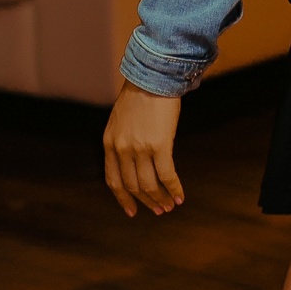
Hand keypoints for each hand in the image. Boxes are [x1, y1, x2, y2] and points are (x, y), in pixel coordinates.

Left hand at [103, 81, 183, 217]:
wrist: (154, 77)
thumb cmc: (140, 97)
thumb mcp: (121, 121)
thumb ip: (122, 142)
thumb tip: (134, 164)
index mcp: (109, 143)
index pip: (113, 181)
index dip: (123, 199)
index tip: (132, 211)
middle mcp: (122, 149)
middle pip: (133, 186)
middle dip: (147, 202)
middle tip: (159, 211)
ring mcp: (140, 148)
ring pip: (150, 184)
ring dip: (161, 199)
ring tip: (170, 206)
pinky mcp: (160, 145)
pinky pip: (167, 175)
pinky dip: (174, 188)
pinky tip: (181, 196)